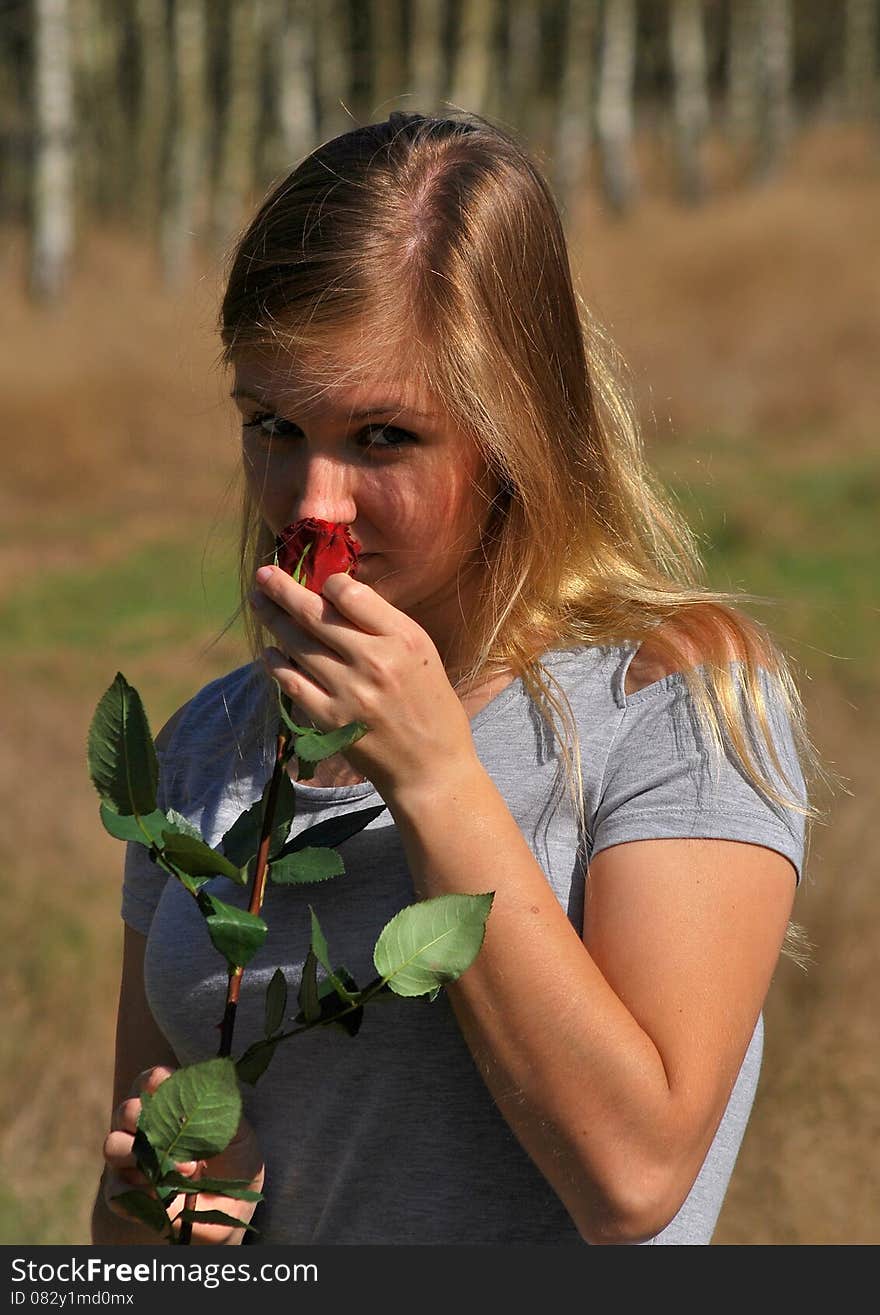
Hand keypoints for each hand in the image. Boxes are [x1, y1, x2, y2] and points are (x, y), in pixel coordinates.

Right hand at [102, 1065, 264, 1245]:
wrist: (232, 1209)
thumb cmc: (235, 1161)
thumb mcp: (238, 1132)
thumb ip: (223, 1108)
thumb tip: (215, 1080)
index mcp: (170, 1105)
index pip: (151, 1081)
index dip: (154, 1080)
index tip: (164, 1083)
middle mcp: (145, 1127)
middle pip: (126, 1110)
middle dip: (140, 1116)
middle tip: (167, 1133)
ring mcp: (132, 1161)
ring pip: (113, 1145)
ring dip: (140, 1154)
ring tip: (181, 1169)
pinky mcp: (127, 1195)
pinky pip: (114, 1189)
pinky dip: (135, 1190)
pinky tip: (161, 1194)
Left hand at [250, 566, 478, 795]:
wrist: (431, 768)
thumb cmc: (431, 705)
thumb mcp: (422, 653)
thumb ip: (383, 625)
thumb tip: (336, 595)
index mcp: (403, 639)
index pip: (350, 593)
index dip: (329, 583)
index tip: (323, 583)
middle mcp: (374, 662)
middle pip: (314, 615)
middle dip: (282, 589)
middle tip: (263, 574)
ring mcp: (349, 693)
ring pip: (297, 646)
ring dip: (274, 620)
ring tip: (261, 603)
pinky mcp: (329, 721)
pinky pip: (291, 683)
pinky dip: (276, 664)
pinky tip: (269, 653)